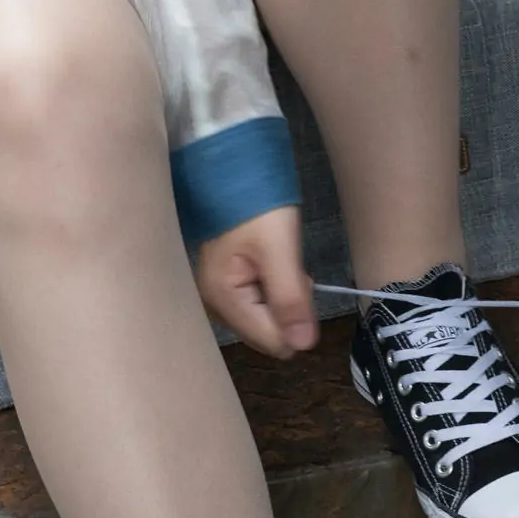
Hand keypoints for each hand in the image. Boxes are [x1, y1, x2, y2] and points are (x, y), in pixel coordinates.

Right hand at [196, 205, 317, 357]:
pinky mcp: (228, 287)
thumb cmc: (257, 205)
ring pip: (267, 319)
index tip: (295, 279)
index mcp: (222, 299)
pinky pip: (261, 304)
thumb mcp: (280, 249)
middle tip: (286, 266)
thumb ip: (291, 299)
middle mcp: (215, 306)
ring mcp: (220, 297)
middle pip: (268, 332)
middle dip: (288, 307)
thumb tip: (303, 347)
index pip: (272, 341)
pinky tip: (271, 263)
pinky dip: (274, 288)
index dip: (296, 318)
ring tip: (278, 260)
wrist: (234, 170)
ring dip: (282, 296)